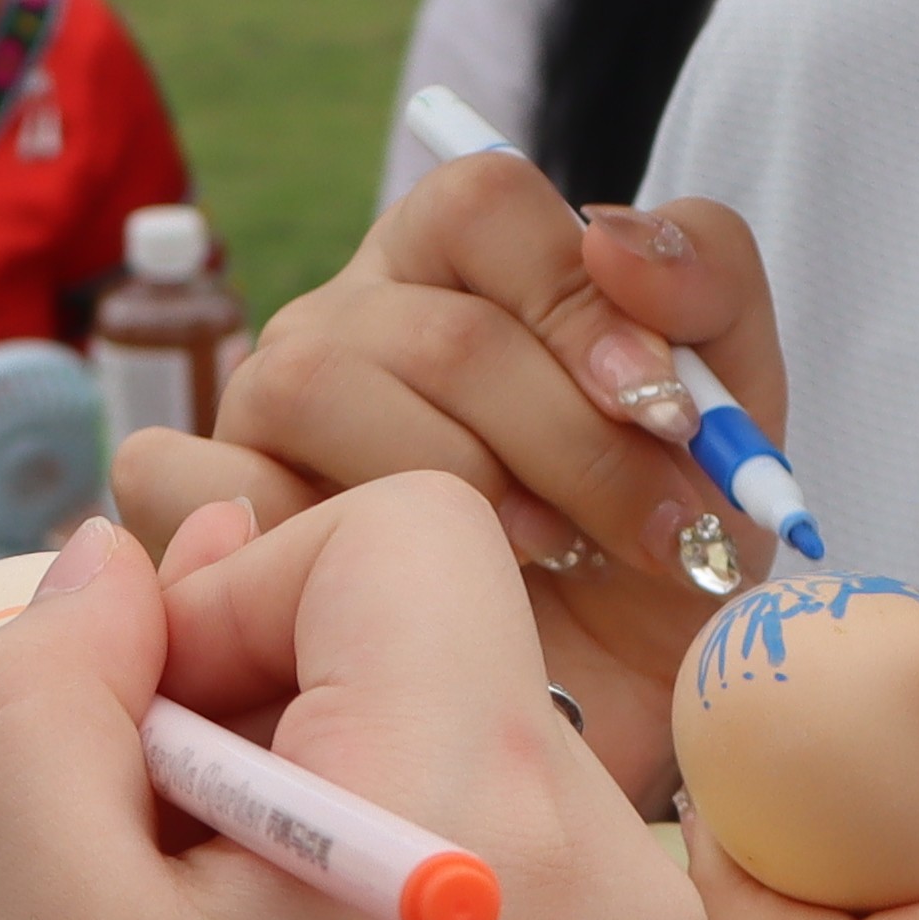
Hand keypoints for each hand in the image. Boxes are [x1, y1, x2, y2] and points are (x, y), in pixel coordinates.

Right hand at [0, 485, 707, 919]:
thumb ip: (40, 699)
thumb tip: (105, 556)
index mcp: (487, 793)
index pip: (397, 529)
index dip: (235, 589)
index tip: (135, 745)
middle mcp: (617, 857)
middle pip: (427, 641)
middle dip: (257, 704)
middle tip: (129, 880)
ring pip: (452, 761)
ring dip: (304, 808)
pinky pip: (498, 887)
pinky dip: (378, 907)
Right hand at [114, 147, 782, 796]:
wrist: (610, 717)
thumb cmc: (654, 550)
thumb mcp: (726, 413)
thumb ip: (706, 285)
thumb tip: (613, 238)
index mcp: (461, 267)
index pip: (482, 202)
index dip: (578, 301)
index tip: (664, 408)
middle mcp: (350, 322)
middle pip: (426, 326)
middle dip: (568, 442)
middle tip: (658, 537)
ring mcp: (259, 411)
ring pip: (314, 384)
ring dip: (453, 489)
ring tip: (543, 568)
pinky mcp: (195, 511)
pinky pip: (192, 476)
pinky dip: (292, 542)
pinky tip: (392, 601)